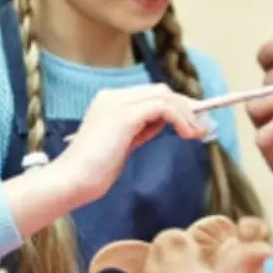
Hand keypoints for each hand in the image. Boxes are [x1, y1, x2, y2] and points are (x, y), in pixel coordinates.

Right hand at [56, 84, 205, 205]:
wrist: (72, 181)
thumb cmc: (94, 171)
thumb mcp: (123, 144)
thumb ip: (141, 129)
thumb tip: (165, 121)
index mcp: (110, 101)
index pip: (151, 94)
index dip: (176, 106)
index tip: (193, 122)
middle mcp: (113, 96)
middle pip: (160, 91)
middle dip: (185, 107)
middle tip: (201, 127)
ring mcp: (118, 103)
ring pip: (164, 96)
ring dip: (186, 113)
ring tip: (196, 133)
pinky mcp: (125, 115)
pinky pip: (163, 107)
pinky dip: (180, 118)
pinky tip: (186, 134)